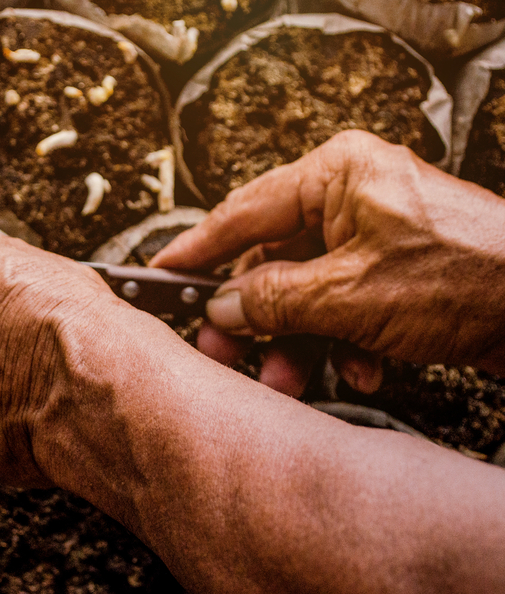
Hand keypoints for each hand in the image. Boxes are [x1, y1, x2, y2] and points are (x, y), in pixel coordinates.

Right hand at [152, 130, 504, 394]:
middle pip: (272, 259)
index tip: (161, 273)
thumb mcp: (349, 294)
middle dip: (255, 317)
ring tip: (289, 379)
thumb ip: (273, 299)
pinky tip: (361, 368)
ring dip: (296, 342)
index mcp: (337, 173)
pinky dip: (342, 343)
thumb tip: (222, 305)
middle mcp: (352, 196)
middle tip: (224, 350)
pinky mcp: (394, 271)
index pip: (243, 210)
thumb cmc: (472, 279)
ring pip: (305, 291)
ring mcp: (374, 234)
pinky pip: (341, 306)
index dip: (196, 250)